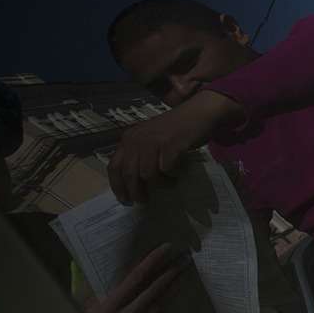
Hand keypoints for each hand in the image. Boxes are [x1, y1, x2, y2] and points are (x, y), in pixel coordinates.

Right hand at [83, 242, 188, 312]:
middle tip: (185, 258)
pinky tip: (172, 296)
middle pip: (152, 291)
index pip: (134, 278)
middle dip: (169, 273)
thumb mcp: (80, 306)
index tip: (166, 248)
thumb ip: (90, 286)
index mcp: (107, 305)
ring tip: (184, 274)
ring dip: (172, 288)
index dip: (152, 262)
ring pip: (157, 305)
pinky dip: (164, 305)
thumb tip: (100, 265)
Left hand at [108, 90, 241, 204]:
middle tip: (144, 200)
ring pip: (147, 174)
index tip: (125, 200)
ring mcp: (153, 141)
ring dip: (158, 184)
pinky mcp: (170, 144)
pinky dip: (172, 175)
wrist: (199, 112)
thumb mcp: (150, 139)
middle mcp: (137, 139)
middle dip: (136, 191)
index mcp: (129, 138)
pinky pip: (166, 169)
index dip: (118, 186)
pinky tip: (178, 174)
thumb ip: (139, 155)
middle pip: (129, 174)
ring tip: (169, 185)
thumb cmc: (176, 128)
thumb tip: (134, 183)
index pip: (114, 167)